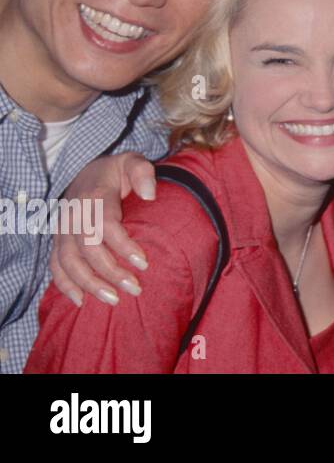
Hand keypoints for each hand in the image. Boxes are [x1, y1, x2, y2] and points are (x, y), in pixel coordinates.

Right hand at [50, 151, 156, 306]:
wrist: (86, 172)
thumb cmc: (116, 172)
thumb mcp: (132, 161)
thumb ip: (143, 172)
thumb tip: (150, 195)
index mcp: (94, 196)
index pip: (106, 225)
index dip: (123, 246)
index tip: (144, 264)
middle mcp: (73, 215)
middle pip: (88, 249)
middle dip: (110, 272)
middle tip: (135, 289)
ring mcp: (62, 229)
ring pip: (69, 262)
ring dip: (89, 284)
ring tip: (113, 300)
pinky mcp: (57, 241)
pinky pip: (55, 266)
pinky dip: (65, 285)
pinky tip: (81, 301)